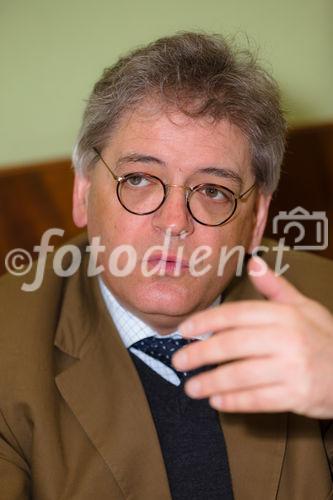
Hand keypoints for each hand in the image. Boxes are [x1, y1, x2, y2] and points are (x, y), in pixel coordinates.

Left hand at [172, 257, 332, 417]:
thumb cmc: (324, 336)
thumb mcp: (304, 306)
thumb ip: (275, 287)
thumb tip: (253, 261)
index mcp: (284, 314)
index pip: (236, 314)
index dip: (206, 321)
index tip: (185, 330)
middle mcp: (286, 338)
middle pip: (233, 344)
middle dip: (200, 354)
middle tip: (178, 361)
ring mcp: (292, 368)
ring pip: (241, 374)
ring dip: (211, 382)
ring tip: (190, 387)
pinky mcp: (297, 395)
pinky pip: (258, 399)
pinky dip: (235, 402)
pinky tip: (216, 402)